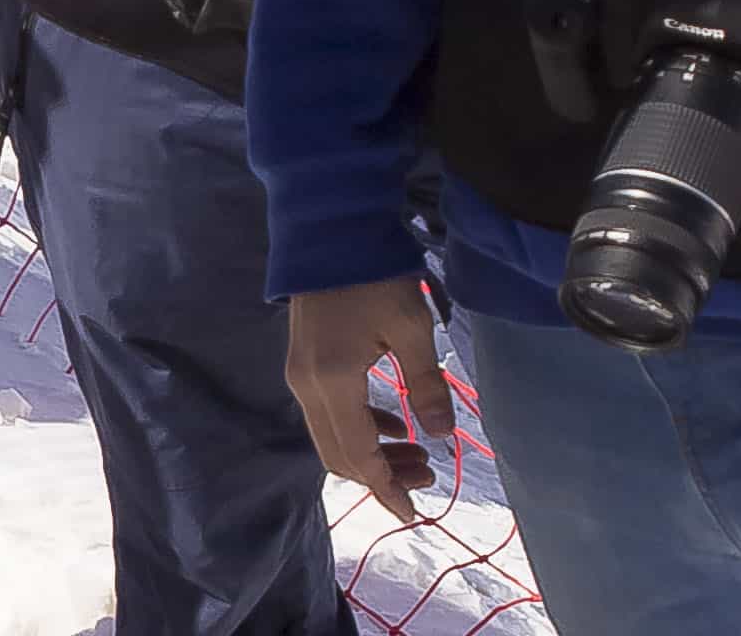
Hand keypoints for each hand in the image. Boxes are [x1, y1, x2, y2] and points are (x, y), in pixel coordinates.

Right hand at [284, 274, 450, 528]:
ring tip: (416, 452)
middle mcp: (307, 386)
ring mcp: (299, 373)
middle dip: (382, 476)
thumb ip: (426, 384)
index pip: (359, 456)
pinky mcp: (302, 361)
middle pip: (339, 455)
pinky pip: (326, 414)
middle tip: (428, 475)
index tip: (413, 513)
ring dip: (370, 454)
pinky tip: (389, 422)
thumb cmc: (372, 273)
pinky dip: (357, 428)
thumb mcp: (411, 327)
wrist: (328, 226)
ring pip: (330, 437)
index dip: (387, 489)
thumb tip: (441, 434)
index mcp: (333, 382)